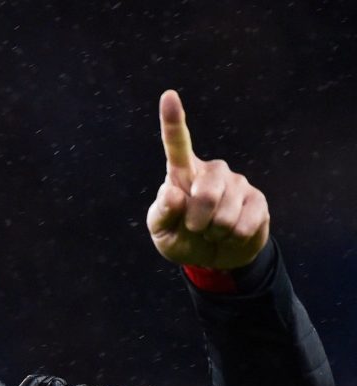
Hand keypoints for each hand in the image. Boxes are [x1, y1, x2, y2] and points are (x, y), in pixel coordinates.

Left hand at [146, 90, 268, 268]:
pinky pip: (243, 225)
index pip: (177, 145)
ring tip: (213, 230)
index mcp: (182, 173)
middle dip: (197, 221)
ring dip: (215, 232)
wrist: (213, 257)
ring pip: (224, 215)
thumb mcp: (161, 232)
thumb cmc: (181, 237)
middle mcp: (212, 171)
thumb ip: (162, 213)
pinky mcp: (257, 200)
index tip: (168, 96)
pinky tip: (231, 234)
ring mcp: (237, 183)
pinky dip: (233, 238)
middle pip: (204, 194)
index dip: (173, 121)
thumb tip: (173, 192)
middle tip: (195, 227)